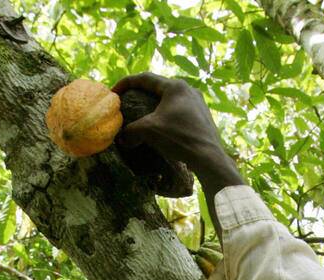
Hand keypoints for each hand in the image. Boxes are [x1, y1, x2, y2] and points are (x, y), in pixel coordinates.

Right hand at [112, 73, 243, 195]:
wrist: (208, 156)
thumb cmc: (178, 137)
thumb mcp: (149, 131)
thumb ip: (131, 131)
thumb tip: (121, 139)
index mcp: (175, 86)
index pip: (145, 78)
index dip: (126, 83)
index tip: (114, 91)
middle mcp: (189, 89)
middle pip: (159, 87)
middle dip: (141, 93)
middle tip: (129, 101)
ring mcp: (198, 102)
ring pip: (171, 99)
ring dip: (156, 105)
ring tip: (145, 114)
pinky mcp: (203, 116)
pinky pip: (180, 110)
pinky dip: (167, 115)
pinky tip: (163, 126)